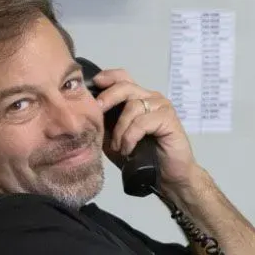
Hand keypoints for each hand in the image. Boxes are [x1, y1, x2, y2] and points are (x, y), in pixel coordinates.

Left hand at [89, 68, 198, 188]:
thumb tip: (85, 113)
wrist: (166, 177)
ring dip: (120, 129)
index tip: (94, 84)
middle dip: (108, 97)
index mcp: (137, 98)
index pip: (122, 77)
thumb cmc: (141, 157)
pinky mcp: (169, 119)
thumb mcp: (114, 139)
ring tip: (118, 147)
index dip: (108, 77)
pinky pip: (142, 122)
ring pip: (133, 106)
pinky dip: (131, 136)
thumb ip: (104, 123)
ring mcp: (161, 107)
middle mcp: (150, 98)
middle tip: (97, 111)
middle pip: (126, 86)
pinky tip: (128, 149)